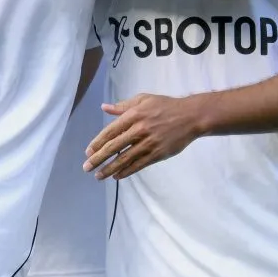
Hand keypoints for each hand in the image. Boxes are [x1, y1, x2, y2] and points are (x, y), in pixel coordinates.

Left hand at [83, 93, 202, 180]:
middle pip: (114, 147)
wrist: (190, 116)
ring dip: (109, 169)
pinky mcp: (157, 154)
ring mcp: (148, 144)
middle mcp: (139, 130)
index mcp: (134, 115)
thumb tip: (104, 108)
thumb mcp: (143, 99)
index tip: (88, 152)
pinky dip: (126, 171)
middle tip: (87, 167)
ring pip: (125, 159)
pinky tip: (117, 176)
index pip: (110, 131)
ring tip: (98, 176)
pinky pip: (138, 165)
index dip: (97, 143)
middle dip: (98, 159)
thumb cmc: (165, 106)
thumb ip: (123, 106)